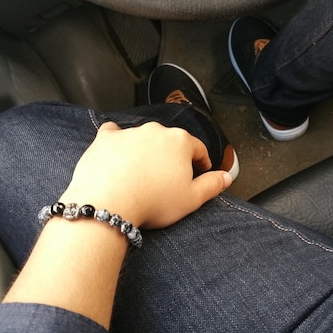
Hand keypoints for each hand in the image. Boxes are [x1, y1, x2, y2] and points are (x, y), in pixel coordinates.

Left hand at [59, 122, 232, 228]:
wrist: (109, 202)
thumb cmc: (153, 202)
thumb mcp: (191, 199)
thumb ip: (212, 185)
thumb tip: (227, 177)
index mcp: (180, 142)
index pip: (198, 149)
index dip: (201, 163)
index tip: (199, 173)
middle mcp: (156, 131)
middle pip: (171, 142)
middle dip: (172, 157)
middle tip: (169, 179)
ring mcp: (129, 132)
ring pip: (143, 138)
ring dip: (146, 151)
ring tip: (142, 174)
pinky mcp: (105, 139)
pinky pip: (114, 134)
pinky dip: (117, 142)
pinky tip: (117, 154)